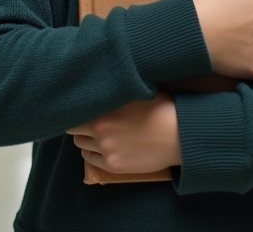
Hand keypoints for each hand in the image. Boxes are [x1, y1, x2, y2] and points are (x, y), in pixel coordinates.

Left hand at [66, 94, 180, 173]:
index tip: (84, 108)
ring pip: (81, 145)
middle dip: (80, 124)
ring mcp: (106, 151)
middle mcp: (100, 132)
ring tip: (98, 135)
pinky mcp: (114, 166)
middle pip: (74, 130)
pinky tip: (101, 147)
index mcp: (103, 112)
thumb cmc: (162, 109)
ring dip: (86, 139)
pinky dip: (92, 153)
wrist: (178, 136)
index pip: (74, 112)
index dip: (78, 109)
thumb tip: (103, 86)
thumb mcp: (137, 92)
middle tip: (90, 121)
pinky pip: (91, 160)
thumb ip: (115, 92)